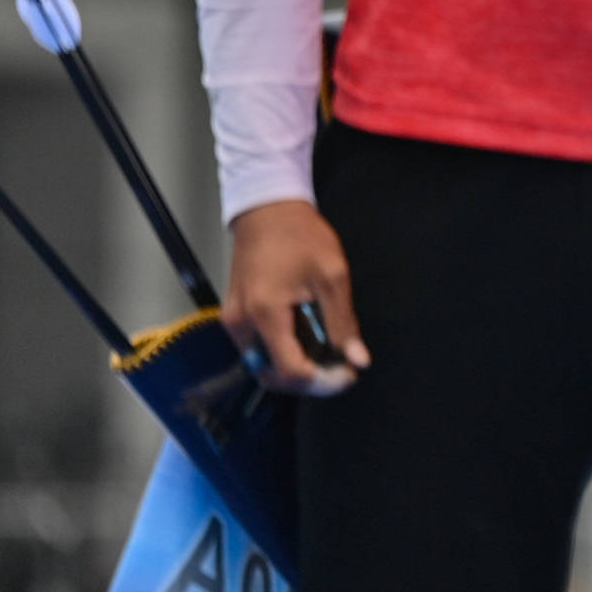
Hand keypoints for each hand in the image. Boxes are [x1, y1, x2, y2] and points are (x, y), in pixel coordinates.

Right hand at [226, 199, 367, 394]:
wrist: (268, 211)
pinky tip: (307, 341)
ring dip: (294, 368)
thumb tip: (358, 359)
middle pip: (271, 374)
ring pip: (262, 364)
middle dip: (308, 380)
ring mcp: (233, 321)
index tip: (348, 374)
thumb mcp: (333, 275)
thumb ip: (343, 322)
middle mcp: (240, 324)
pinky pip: (257, 348)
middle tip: (340, 369)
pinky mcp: (234, 316)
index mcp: (264, 314)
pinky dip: (281, 353)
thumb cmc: (302, 237)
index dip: (321, 380)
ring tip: (327, 355)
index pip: (289, 370)